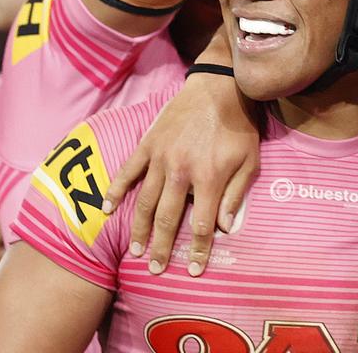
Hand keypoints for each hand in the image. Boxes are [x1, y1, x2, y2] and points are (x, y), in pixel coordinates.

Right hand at [103, 71, 258, 276]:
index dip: (198, 251)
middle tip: (156, 269)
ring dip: (140, 229)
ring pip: (146, 201)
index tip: (194, 271)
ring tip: (136, 251)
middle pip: (169, 219)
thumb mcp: (250, 161)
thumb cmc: (239, 126)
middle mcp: (181, 170)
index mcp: (209, 177)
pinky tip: (108, 210)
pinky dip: (116, 191)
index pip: (203, 225)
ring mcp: (161, 157)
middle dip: (163, 248)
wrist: (220, 87)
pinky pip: (128, 171)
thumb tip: (226, 227)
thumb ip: (237, 195)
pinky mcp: (148, 143)